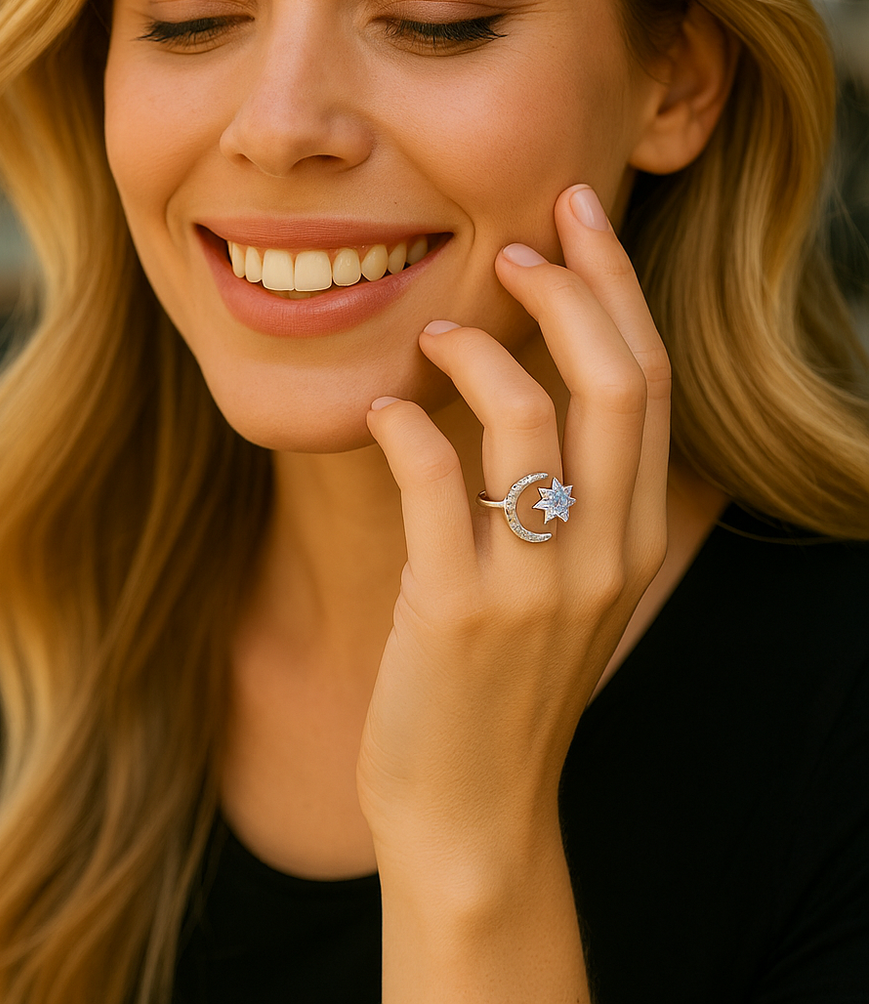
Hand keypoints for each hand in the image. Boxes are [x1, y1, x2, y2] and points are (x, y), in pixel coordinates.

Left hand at [360, 183, 669, 911]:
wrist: (470, 814)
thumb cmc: (501, 682)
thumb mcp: (564, 584)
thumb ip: (568, 491)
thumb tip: (528, 372)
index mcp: (637, 535)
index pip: (649, 380)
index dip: (617, 288)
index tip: (579, 219)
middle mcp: (605, 553)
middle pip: (616, 380)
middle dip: (571, 288)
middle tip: (514, 247)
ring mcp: (537, 586)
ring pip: (531, 417)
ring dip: (477, 350)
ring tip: (432, 336)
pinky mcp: (457, 612)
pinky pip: (434, 483)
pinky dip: (406, 425)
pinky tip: (383, 411)